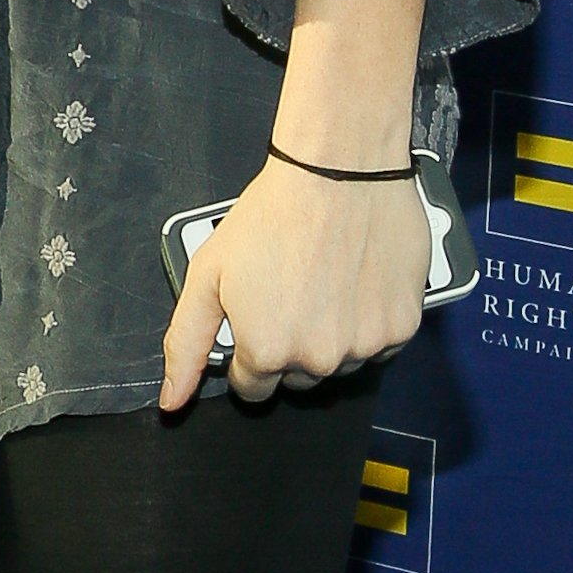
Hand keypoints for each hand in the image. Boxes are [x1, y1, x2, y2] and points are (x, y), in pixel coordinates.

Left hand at [159, 152, 428, 410]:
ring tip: (323, 282)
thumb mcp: (207, 274)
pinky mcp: (402, 328)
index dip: (248, 352)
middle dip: (289, 345)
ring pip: (339, 364)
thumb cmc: (271, 215)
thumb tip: (171, 402)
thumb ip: (186, 344)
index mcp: (267, 351)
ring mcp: (364, 346)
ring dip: (330, 337)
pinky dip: (368, 322)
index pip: (252, 387)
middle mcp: (317, 360)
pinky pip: (380, 345)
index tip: (256, 318)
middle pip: (297, 378)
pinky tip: (355, 282)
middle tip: (290, 291)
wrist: (336, 171)